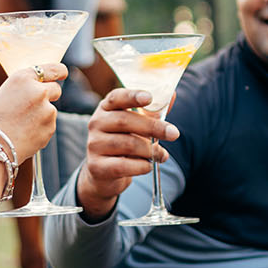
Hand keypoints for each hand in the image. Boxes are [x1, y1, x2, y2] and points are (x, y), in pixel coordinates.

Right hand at [0, 63, 64, 160]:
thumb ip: (16, 93)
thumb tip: (24, 95)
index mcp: (23, 79)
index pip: (52, 69)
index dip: (59, 71)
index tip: (63, 73)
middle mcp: (38, 91)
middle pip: (56, 89)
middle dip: (49, 95)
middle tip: (36, 105)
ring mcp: (47, 110)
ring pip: (50, 110)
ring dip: (42, 116)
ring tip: (21, 126)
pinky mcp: (50, 128)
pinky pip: (48, 126)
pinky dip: (40, 130)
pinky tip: (24, 135)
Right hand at [76, 88, 178, 220]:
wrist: (105, 172)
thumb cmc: (125, 142)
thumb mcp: (137, 125)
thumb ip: (152, 112)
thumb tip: (172, 95)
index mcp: (106, 108)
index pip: (116, 97)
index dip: (132, 96)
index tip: (149, 97)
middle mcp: (96, 123)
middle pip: (124, 121)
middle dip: (153, 127)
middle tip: (173, 133)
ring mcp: (94, 144)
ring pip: (127, 144)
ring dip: (150, 150)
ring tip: (162, 155)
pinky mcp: (96, 166)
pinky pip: (122, 165)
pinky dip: (141, 166)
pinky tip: (148, 166)